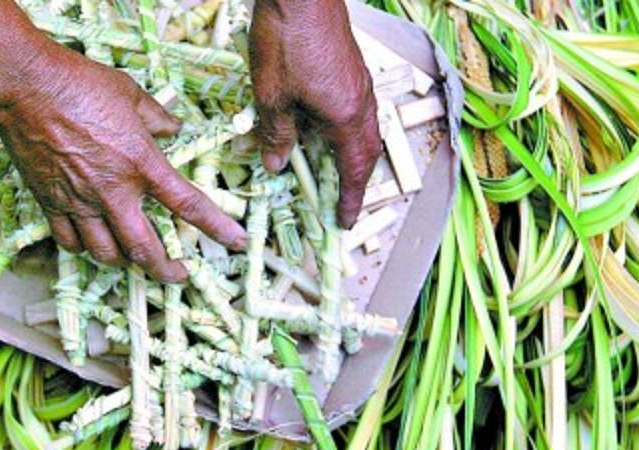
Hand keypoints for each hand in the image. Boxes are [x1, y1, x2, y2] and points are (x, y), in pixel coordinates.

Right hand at [0, 41, 247, 281]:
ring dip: (125, 262)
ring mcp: (79, 201)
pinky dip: (84, 249)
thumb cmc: (78, 82)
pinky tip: (92, 243)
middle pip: (145, 250)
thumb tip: (173, 129)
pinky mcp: (49, 202)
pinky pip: (70, 242)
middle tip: (178, 274)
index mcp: (141, 163)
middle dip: (166, 271)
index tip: (235, 242)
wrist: (24, 85)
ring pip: (106, 254)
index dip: (217, 227)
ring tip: (134, 258)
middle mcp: (113, 191)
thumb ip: (157, 117)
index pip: (188, 204)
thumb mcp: (130, 93)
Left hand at [250, 0, 380, 227]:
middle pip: (367, 152)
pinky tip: (322, 124)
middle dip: (356, 180)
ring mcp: (360, 82)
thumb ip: (277, 134)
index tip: (344, 221)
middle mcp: (362, 102)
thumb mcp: (271, 96)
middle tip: (341, 200)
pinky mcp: (352, 66)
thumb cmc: (286, 40)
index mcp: (346, 117)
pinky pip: (357, 108)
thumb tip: (277, 164)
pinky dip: (346, 128)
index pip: (354, 171)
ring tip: (332, 167)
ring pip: (364, 129)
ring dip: (352, 153)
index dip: (349, 200)